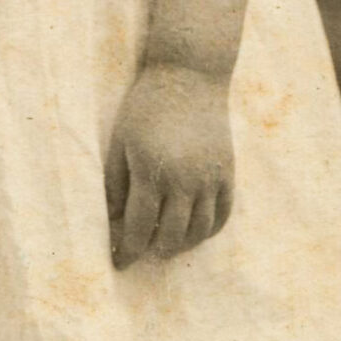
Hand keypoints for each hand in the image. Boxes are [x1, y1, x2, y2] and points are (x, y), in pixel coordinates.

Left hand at [105, 61, 234, 268]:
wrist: (189, 77)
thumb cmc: (145, 108)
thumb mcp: (120, 142)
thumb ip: (116, 183)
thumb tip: (113, 220)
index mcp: (151, 172)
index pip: (139, 226)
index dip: (128, 250)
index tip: (119, 263)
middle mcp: (185, 180)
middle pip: (172, 235)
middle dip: (154, 251)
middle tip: (142, 254)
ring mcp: (210, 178)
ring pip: (200, 230)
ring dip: (183, 245)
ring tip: (166, 246)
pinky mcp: (228, 172)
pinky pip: (223, 214)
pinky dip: (209, 230)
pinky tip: (194, 232)